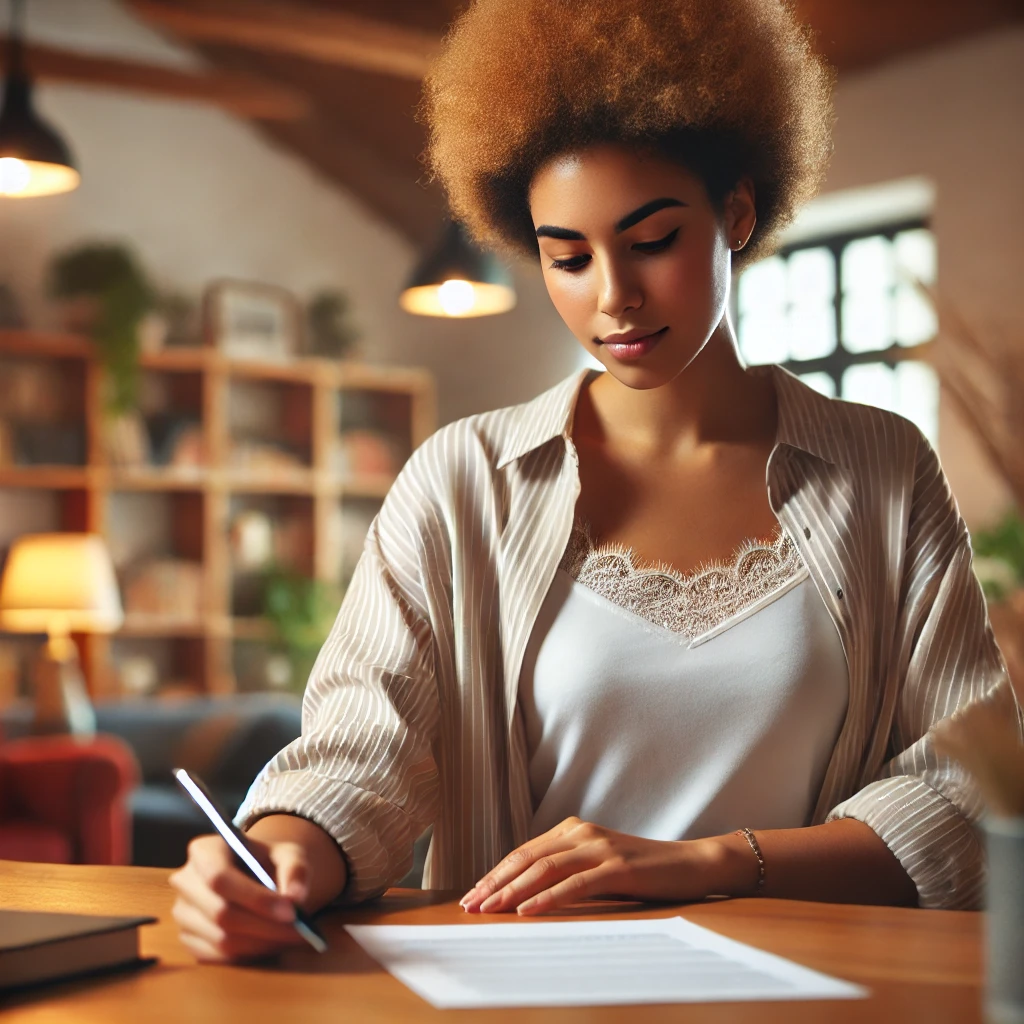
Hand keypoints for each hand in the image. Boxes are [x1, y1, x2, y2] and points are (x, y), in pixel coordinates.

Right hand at [170, 833, 308, 962]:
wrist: (254, 875)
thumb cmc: (268, 862)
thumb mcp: (288, 853)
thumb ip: (295, 869)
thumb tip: (295, 897)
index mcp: (204, 850)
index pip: (220, 878)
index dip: (255, 898)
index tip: (292, 911)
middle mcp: (185, 881)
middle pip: (221, 913)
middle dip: (266, 927)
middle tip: (301, 932)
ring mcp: (182, 913)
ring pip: (221, 939)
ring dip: (262, 944)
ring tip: (292, 937)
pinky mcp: (188, 939)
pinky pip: (218, 957)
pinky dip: (250, 955)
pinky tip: (273, 944)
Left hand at [459, 817, 755, 915]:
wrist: (691, 863)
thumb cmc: (642, 870)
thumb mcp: (598, 865)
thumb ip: (568, 869)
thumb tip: (526, 893)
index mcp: (573, 829)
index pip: (524, 852)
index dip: (495, 873)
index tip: (472, 894)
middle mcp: (582, 833)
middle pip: (527, 858)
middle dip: (494, 883)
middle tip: (469, 905)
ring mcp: (599, 847)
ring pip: (544, 869)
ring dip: (512, 891)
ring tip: (489, 910)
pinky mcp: (617, 867)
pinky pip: (575, 884)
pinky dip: (548, 898)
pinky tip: (528, 911)